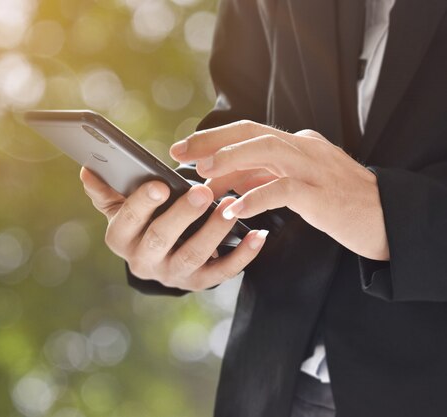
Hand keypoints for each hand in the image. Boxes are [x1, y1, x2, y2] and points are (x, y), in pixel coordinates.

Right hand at [79, 167, 268, 290]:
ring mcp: (171, 275)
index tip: (160, 184)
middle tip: (202, 191)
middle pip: (160, 240)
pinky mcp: (197, 283)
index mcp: (120, 240)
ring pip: (193, 256)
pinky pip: (221, 272)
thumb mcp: (120, 206)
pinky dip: (242, 255)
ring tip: (230, 205)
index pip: (126, 223)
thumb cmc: (141, 221)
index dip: (141, 205)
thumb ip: (106, 190)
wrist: (160, 255)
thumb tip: (87, 169)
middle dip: (182, 215)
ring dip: (213, 231)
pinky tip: (257, 235)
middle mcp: (142, 262)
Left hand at [170, 120, 389, 260]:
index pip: (248, 131)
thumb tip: (221, 182)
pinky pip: (283, 189)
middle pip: (252, 132)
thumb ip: (260, 177)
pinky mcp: (321, 193)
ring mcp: (314, 167)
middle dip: (212, 141)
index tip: (183, 149)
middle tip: (180, 154)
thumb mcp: (293, 184)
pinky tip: (233, 210)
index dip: (213, 138)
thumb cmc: (335, 203)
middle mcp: (304, 147)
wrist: (384, 218)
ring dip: (231, 159)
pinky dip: (255, 197)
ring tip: (203, 174)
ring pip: (268, 149)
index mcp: (296, 143)